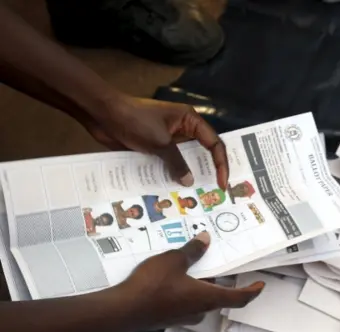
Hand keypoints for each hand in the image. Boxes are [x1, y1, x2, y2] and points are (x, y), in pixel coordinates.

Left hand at [83, 95, 228, 188]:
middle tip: (214, 192)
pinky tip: (173, 189)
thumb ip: (177, 163)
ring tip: (195, 195)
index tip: (222, 183)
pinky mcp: (156, 146)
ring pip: (186, 159)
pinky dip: (172, 174)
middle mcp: (184, 128)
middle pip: (203, 151)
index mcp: (190, 120)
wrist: (102, 114)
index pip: (214, 143)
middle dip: (209, 171)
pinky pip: (170, 162)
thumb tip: (190, 181)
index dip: (221, 164)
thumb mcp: (159, 143)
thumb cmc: (135, 121)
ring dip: (189, 174)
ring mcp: (169, 138)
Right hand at [115, 232, 264, 328]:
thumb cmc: (153, 285)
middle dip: (222, 283)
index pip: (239, 298)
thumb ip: (192, 250)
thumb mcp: (174, 260)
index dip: (252, 291)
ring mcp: (183, 318)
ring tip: (195, 267)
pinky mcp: (168, 318)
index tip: (260, 285)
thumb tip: (205, 239)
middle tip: (222, 266)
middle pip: (219, 298)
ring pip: (200, 301)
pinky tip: (174, 278)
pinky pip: (184, 303)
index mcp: (207, 298)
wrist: (123, 311)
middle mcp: (199, 311)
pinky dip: (186, 291)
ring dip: (202, 286)